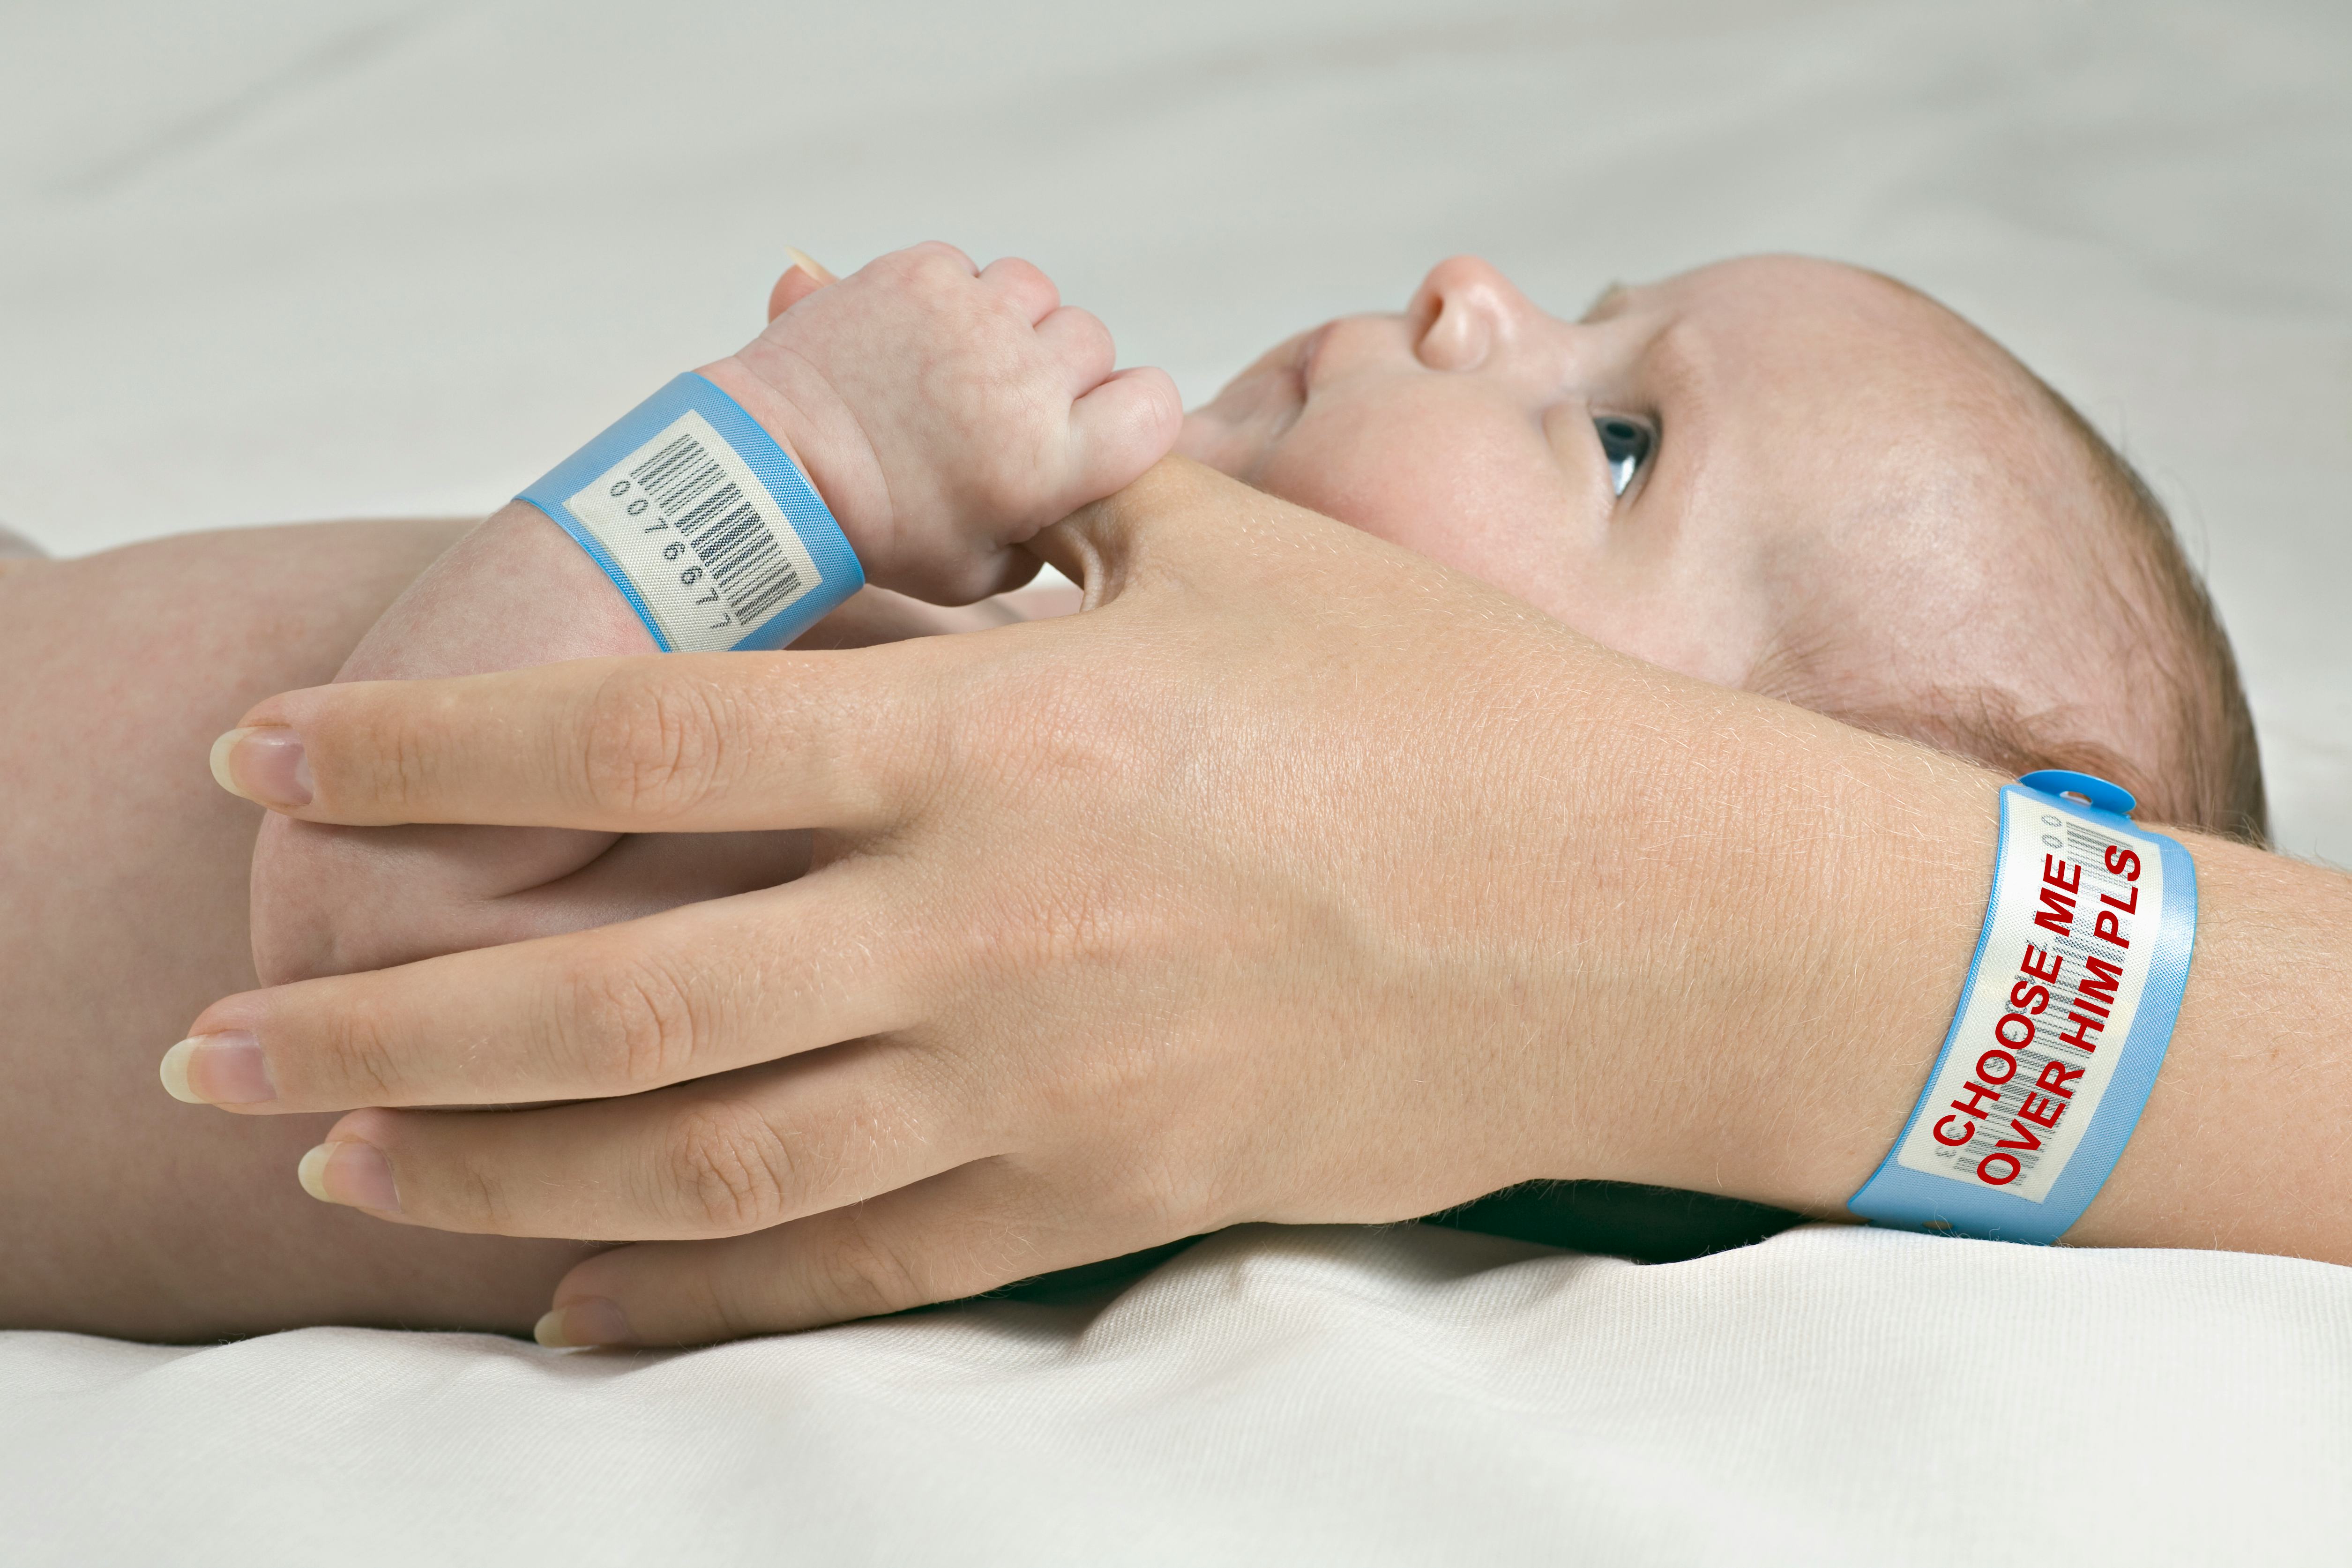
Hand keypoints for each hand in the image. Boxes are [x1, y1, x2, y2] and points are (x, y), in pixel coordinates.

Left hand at [184, 460, 1995, 1343]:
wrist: (1634, 926)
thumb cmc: (1443, 714)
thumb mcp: (1226, 550)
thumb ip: (1019, 487)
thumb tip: (867, 377)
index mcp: (1003, 731)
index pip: (651, 733)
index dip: (437, 751)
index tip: (279, 760)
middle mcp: (984, 924)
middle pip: (619, 993)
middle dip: (389, 1024)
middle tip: (222, 1041)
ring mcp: (1037, 1086)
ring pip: (702, 1163)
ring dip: (493, 1172)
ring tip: (341, 1165)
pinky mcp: (1097, 1198)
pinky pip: (852, 1272)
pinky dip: (689, 1301)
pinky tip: (563, 1308)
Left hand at [713, 242, 1181, 602]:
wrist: (774, 467)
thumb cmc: (878, 530)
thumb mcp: (980, 574)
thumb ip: (1049, 532)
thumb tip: (1078, 491)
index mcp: (1050, 460)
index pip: (1154, 402)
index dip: (1129, 411)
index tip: (1087, 424)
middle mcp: (1024, 380)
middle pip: (1092, 341)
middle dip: (1056, 369)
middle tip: (998, 404)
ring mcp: (973, 318)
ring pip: (1035, 292)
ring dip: (1009, 322)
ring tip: (957, 365)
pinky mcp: (923, 275)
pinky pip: (971, 269)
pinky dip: (952, 296)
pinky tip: (917, 341)